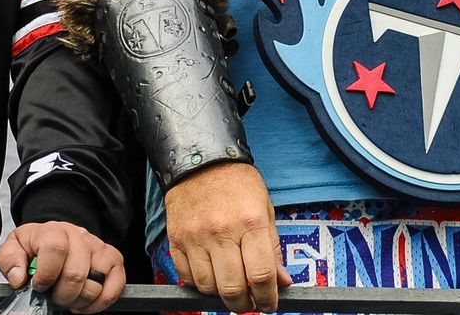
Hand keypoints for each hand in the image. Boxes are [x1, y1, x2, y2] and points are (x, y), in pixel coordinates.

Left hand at [0, 221, 125, 313]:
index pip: (55, 248)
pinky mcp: (114, 260)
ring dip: (79, 300)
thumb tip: (19, 277)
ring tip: (69, 300)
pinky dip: (101, 301)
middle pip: (75, 273)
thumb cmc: (36, 247)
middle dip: (62, 295)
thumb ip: (9, 260)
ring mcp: (99, 247)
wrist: (56, 238)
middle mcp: (79, 236)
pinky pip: (116, 285)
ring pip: (95, 282)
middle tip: (54, 297)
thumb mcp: (14, 248)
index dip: (46, 274)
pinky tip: (86, 303)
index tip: (39, 286)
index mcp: (53, 231)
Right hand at [162, 161, 287, 311]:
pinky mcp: (177, 240)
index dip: (267, 298)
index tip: (269, 304)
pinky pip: (186, 277)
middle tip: (250, 303)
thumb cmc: (236, 183)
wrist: (200, 160)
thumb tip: (282, 281)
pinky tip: (211, 276)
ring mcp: (196, 237)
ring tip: (231, 287)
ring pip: (208, 287)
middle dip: (244, 305)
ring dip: (221, 296)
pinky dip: (199, 285)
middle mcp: (222, 232)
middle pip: (233, 288)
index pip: (261, 275)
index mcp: (250, 223)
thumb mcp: (265, 209)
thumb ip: (273, 248)